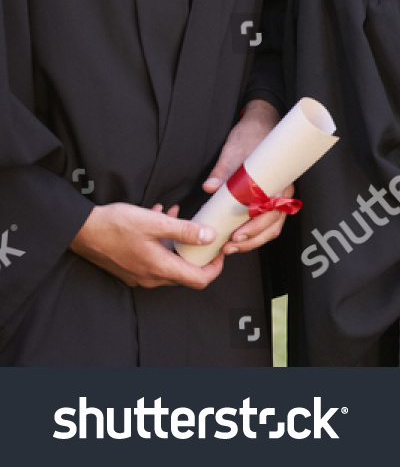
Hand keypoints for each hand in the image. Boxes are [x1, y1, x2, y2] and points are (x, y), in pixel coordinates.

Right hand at [69, 202, 224, 288]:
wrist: (80, 230)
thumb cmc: (116, 225)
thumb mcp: (154, 223)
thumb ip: (185, 231)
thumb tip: (210, 237)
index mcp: (160, 268)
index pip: (199, 280)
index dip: (215, 267)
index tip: (220, 251)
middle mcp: (150, 277)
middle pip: (186, 273)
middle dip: (197, 252)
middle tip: (203, 231)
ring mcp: (138, 275)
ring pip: (169, 262)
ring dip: (178, 242)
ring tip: (177, 216)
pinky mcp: (129, 268)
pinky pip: (154, 258)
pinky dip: (162, 242)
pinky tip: (159, 217)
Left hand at [202, 98, 290, 253]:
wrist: (261, 123)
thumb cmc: (251, 136)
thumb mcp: (234, 151)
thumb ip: (223, 170)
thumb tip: (209, 187)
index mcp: (278, 180)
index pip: (271, 211)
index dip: (255, 227)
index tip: (236, 235)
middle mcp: (282, 191)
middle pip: (273, 224)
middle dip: (251, 239)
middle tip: (228, 246)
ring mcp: (278, 195)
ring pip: (272, 226)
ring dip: (253, 240)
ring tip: (231, 248)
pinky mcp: (269, 197)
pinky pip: (268, 221)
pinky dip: (255, 233)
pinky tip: (238, 239)